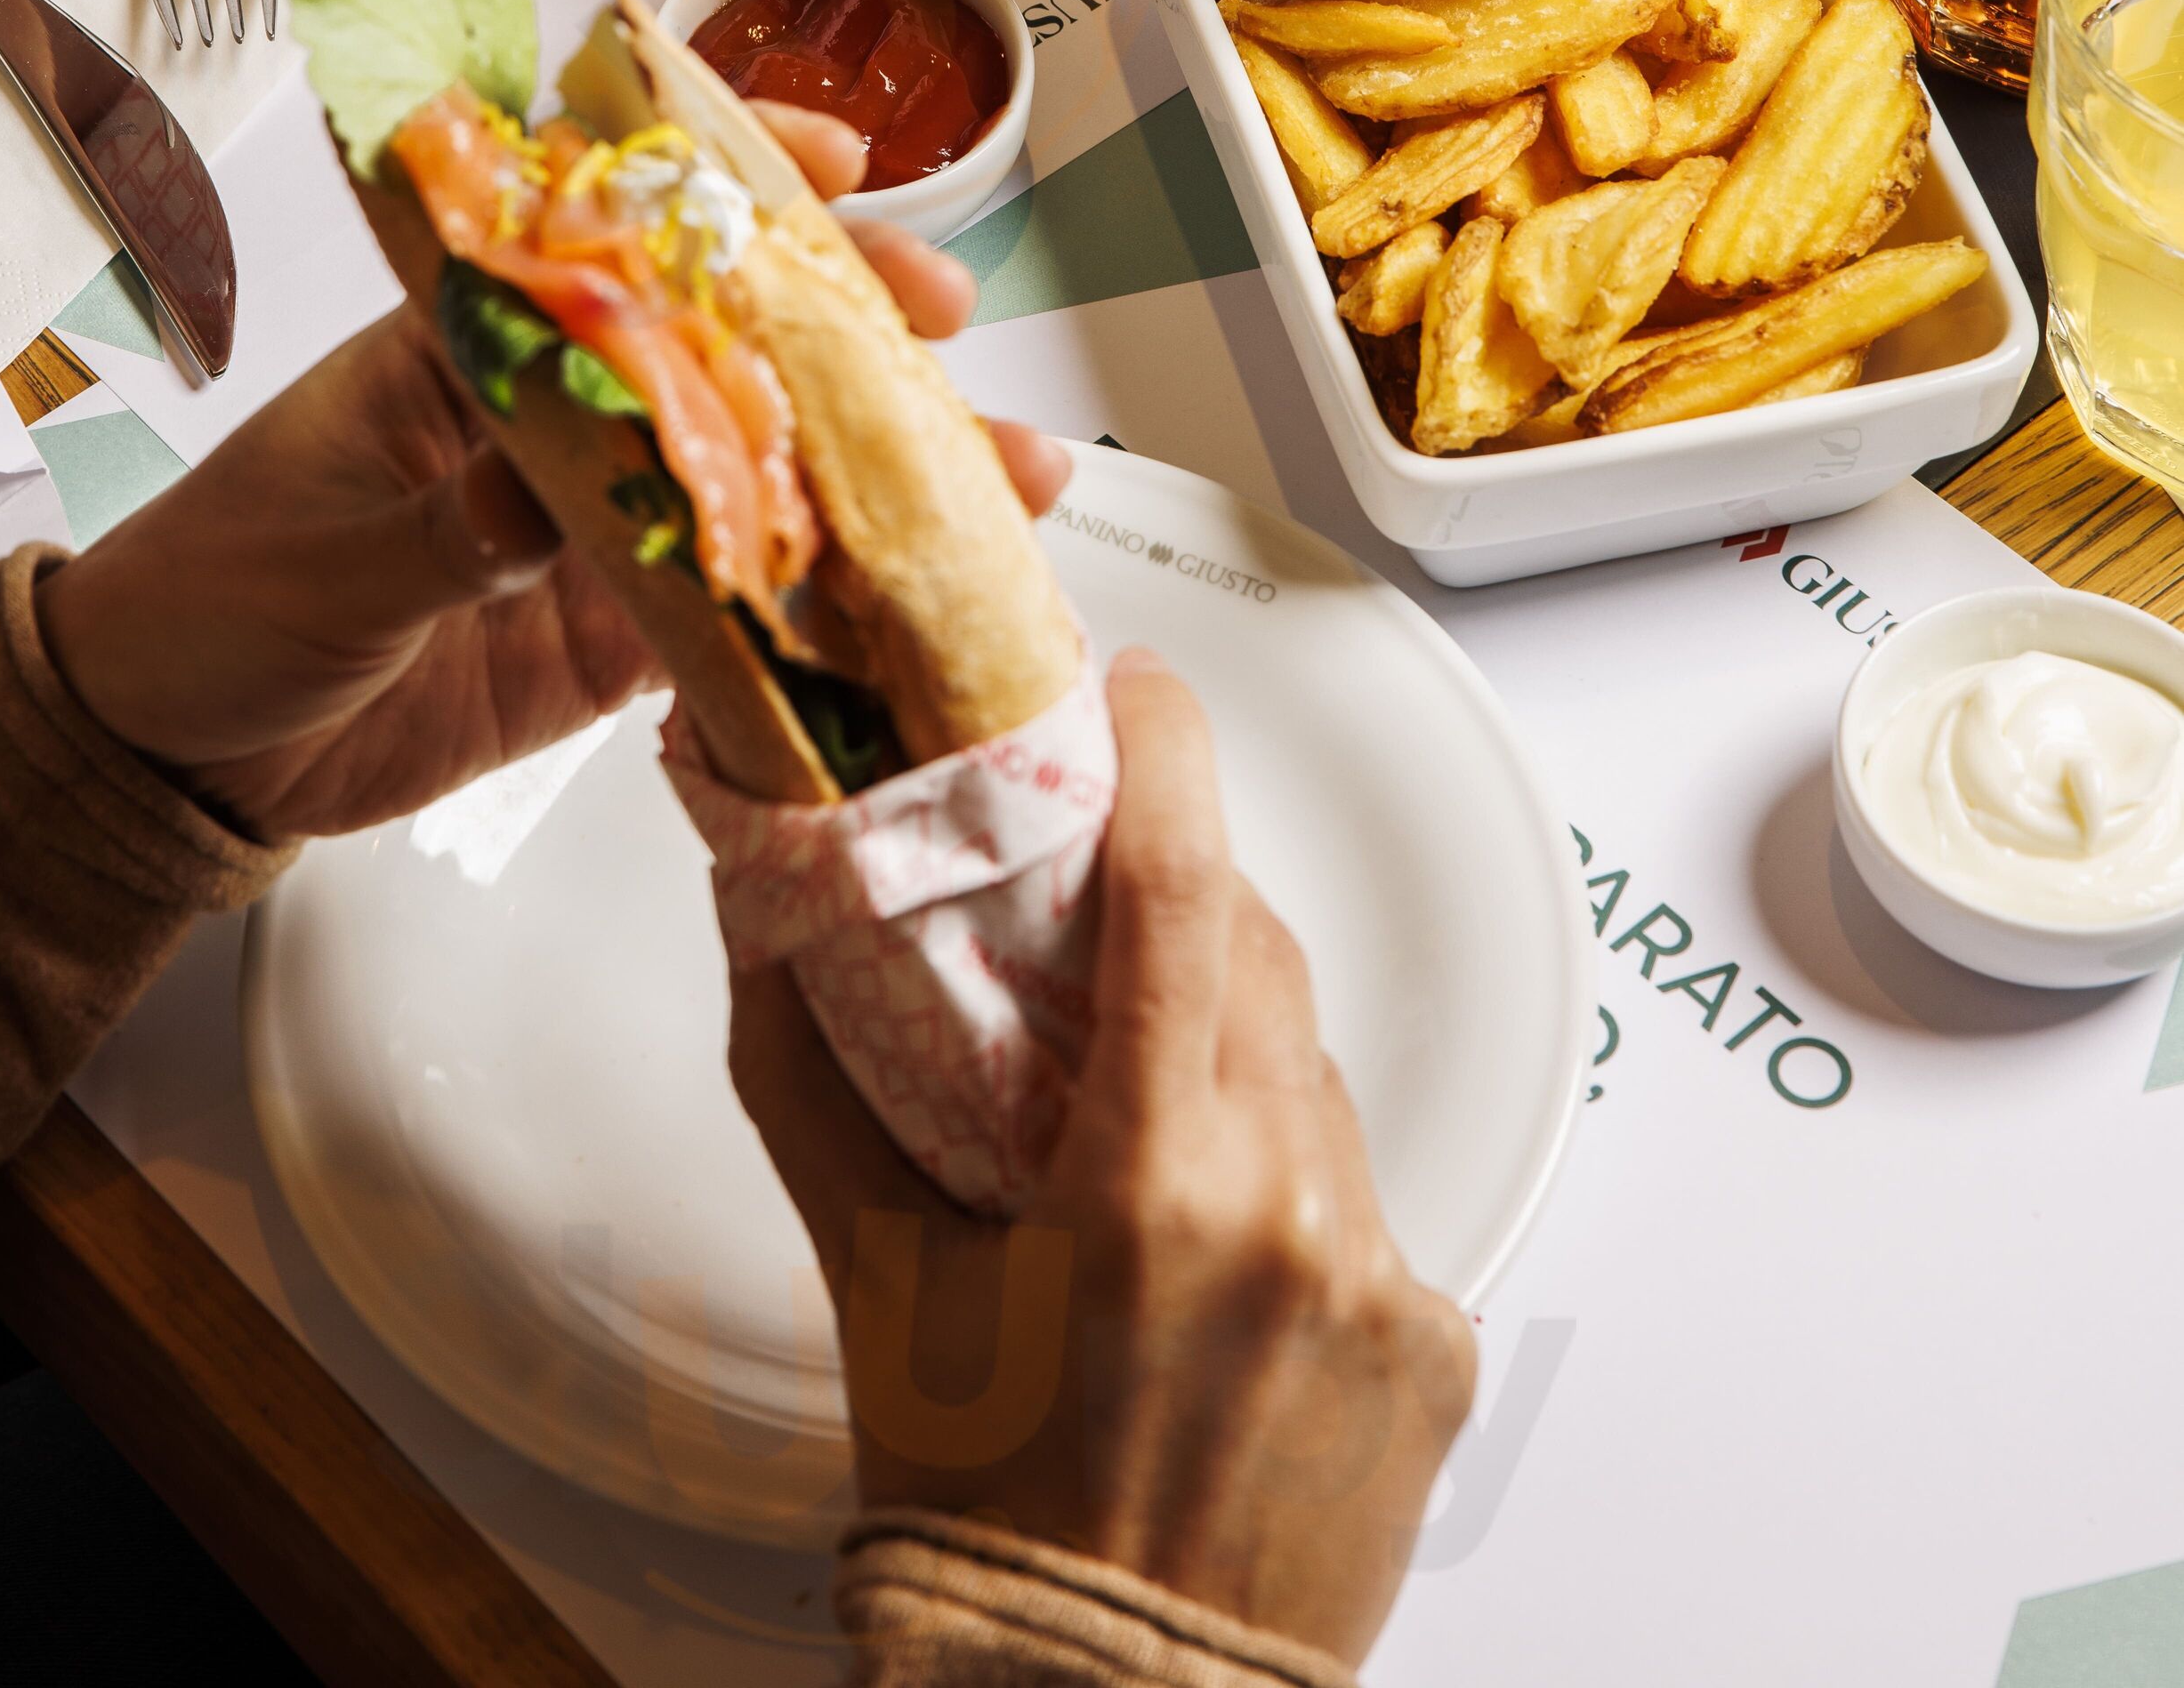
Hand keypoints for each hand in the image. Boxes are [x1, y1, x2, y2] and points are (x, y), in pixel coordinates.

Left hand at [37, 106, 1067, 844]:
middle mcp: (554, 419)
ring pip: (761, 478)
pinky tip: (928, 607)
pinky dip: (835, 613)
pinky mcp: (609, 643)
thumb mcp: (318, 552)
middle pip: (722, 344)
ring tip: (1000, 477)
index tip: (827, 154)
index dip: (722, 180)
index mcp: (469, 345)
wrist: (172, 760)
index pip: (609, 229)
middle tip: (942, 312)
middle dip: (846, 319)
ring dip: (878, 474)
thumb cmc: (206, 600)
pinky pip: (742, 616)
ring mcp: (594, 531)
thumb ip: (438, 529)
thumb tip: (534, 501)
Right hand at [732, 652, 1473, 1667]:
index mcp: (1150, 1186)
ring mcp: (1380, 1279)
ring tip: (1137, 1118)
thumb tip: (761, 914)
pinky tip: (1214, 1254)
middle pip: (1252, 961)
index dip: (1165, 757)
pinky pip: (1363, 1199)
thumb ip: (807, 1079)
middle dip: (1181, 902)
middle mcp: (1289, 1216)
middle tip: (1105, 898)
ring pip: (1309, 1076)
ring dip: (1231, 1054)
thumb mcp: (876, 1283)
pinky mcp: (1438, 1344)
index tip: (1140, 688)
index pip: (1178, 891)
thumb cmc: (985, 1510)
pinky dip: (1288, 1187)